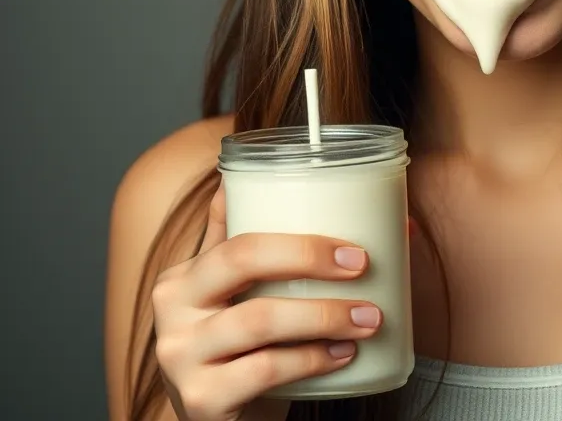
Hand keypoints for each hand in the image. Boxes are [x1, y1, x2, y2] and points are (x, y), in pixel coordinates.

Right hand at [151, 176, 388, 420]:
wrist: (219, 418)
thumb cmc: (238, 347)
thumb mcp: (234, 293)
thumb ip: (248, 238)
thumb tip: (303, 186)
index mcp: (184, 276)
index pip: (239, 238)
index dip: (297, 239)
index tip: (353, 247)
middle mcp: (172, 312)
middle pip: (242, 262)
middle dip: (309, 258)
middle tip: (362, 268)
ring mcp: (181, 358)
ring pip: (260, 319)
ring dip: (324, 315)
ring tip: (366, 319)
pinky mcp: (202, 399)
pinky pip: (265, 370)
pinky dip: (312, 360)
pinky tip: (342, 355)